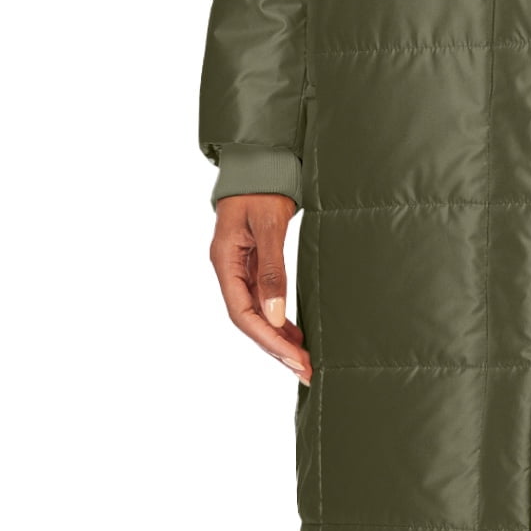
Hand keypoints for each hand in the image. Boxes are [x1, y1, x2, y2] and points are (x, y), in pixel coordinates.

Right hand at [209, 194, 311, 384]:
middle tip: (306, 370)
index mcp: (225, 261)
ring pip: (256, 313)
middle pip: (249, 320)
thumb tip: (276, 316)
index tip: (294, 357)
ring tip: (303, 360)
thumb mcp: (269, 225)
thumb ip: (271, 269)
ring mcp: (239, 268)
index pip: (242, 313)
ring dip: (278, 337)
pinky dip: (279, 318)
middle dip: (276, 347)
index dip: (268, 338)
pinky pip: (263, 299)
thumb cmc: (262, 187)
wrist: (259, 161)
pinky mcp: (252, 263)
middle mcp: (229, 269)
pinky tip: (295, 333)